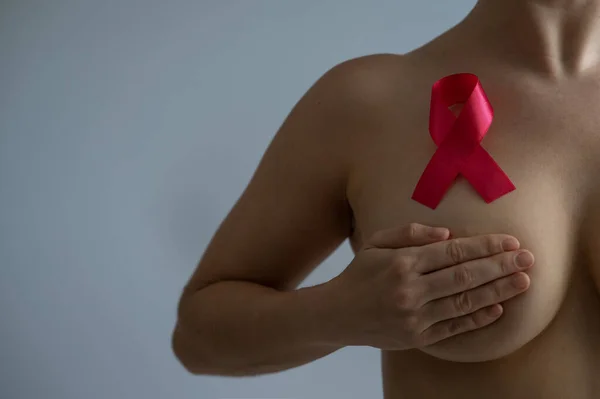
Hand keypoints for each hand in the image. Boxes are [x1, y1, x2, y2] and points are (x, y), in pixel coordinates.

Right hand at [328, 223, 533, 349]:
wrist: (337, 314)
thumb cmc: (359, 273)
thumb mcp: (376, 243)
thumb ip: (410, 233)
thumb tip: (448, 234)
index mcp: (401, 263)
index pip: (453, 252)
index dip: (485, 246)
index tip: (510, 241)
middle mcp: (410, 290)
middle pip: (465, 276)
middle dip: (500, 266)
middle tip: (528, 258)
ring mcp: (414, 317)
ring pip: (464, 302)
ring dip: (497, 291)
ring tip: (523, 282)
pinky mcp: (416, 338)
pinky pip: (453, 328)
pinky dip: (477, 319)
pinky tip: (497, 308)